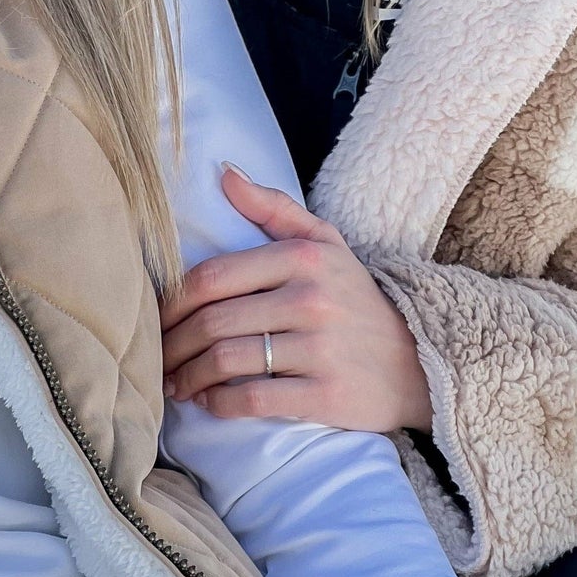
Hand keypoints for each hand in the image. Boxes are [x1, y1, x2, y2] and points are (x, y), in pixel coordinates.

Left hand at [160, 164, 431, 432]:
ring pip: (227, 361)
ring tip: (175, 383)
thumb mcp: (324, 242)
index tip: (157, 319)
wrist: (419, 362)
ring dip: (189, 377)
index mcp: (303, 257)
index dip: (173, 302)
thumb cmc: (355, 298)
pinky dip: (219, 403)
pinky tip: (207, 402)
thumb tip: (222, 173)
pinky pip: (253, 399)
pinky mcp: (326, 396)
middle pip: (213, 322)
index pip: (213, 276)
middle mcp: (310, 299)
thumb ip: (272, 207)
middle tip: (158, 358)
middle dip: (173, 345)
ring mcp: (319, 349)